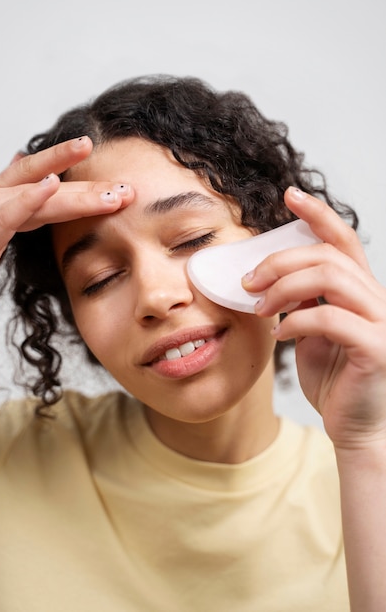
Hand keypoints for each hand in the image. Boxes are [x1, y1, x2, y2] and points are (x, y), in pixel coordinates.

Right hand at [0, 136, 133, 316]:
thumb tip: (36, 187)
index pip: (44, 185)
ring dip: (78, 193)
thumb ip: (13, 212)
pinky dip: (28, 199)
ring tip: (112, 191)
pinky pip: (6, 215)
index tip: (115, 185)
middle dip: (90, 188)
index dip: (81, 185)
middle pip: (49, 188)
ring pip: (38, 197)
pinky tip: (51, 185)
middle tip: (128, 190)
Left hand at [242, 187, 385, 450]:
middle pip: (327, 254)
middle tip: (248, 281)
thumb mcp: (312, 331)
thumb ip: (302, 300)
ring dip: (284, 288)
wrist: (355, 427)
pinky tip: (279, 334)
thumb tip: (272, 277)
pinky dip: (296, 321)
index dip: (317, 213)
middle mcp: (377, 299)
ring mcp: (381, 322)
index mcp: (360, 291)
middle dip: (280, 261)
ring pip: (330, 278)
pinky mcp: (377, 348)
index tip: (289, 195)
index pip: (342, 239)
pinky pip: (331, 318)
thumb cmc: (333, 378)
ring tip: (259, 307)